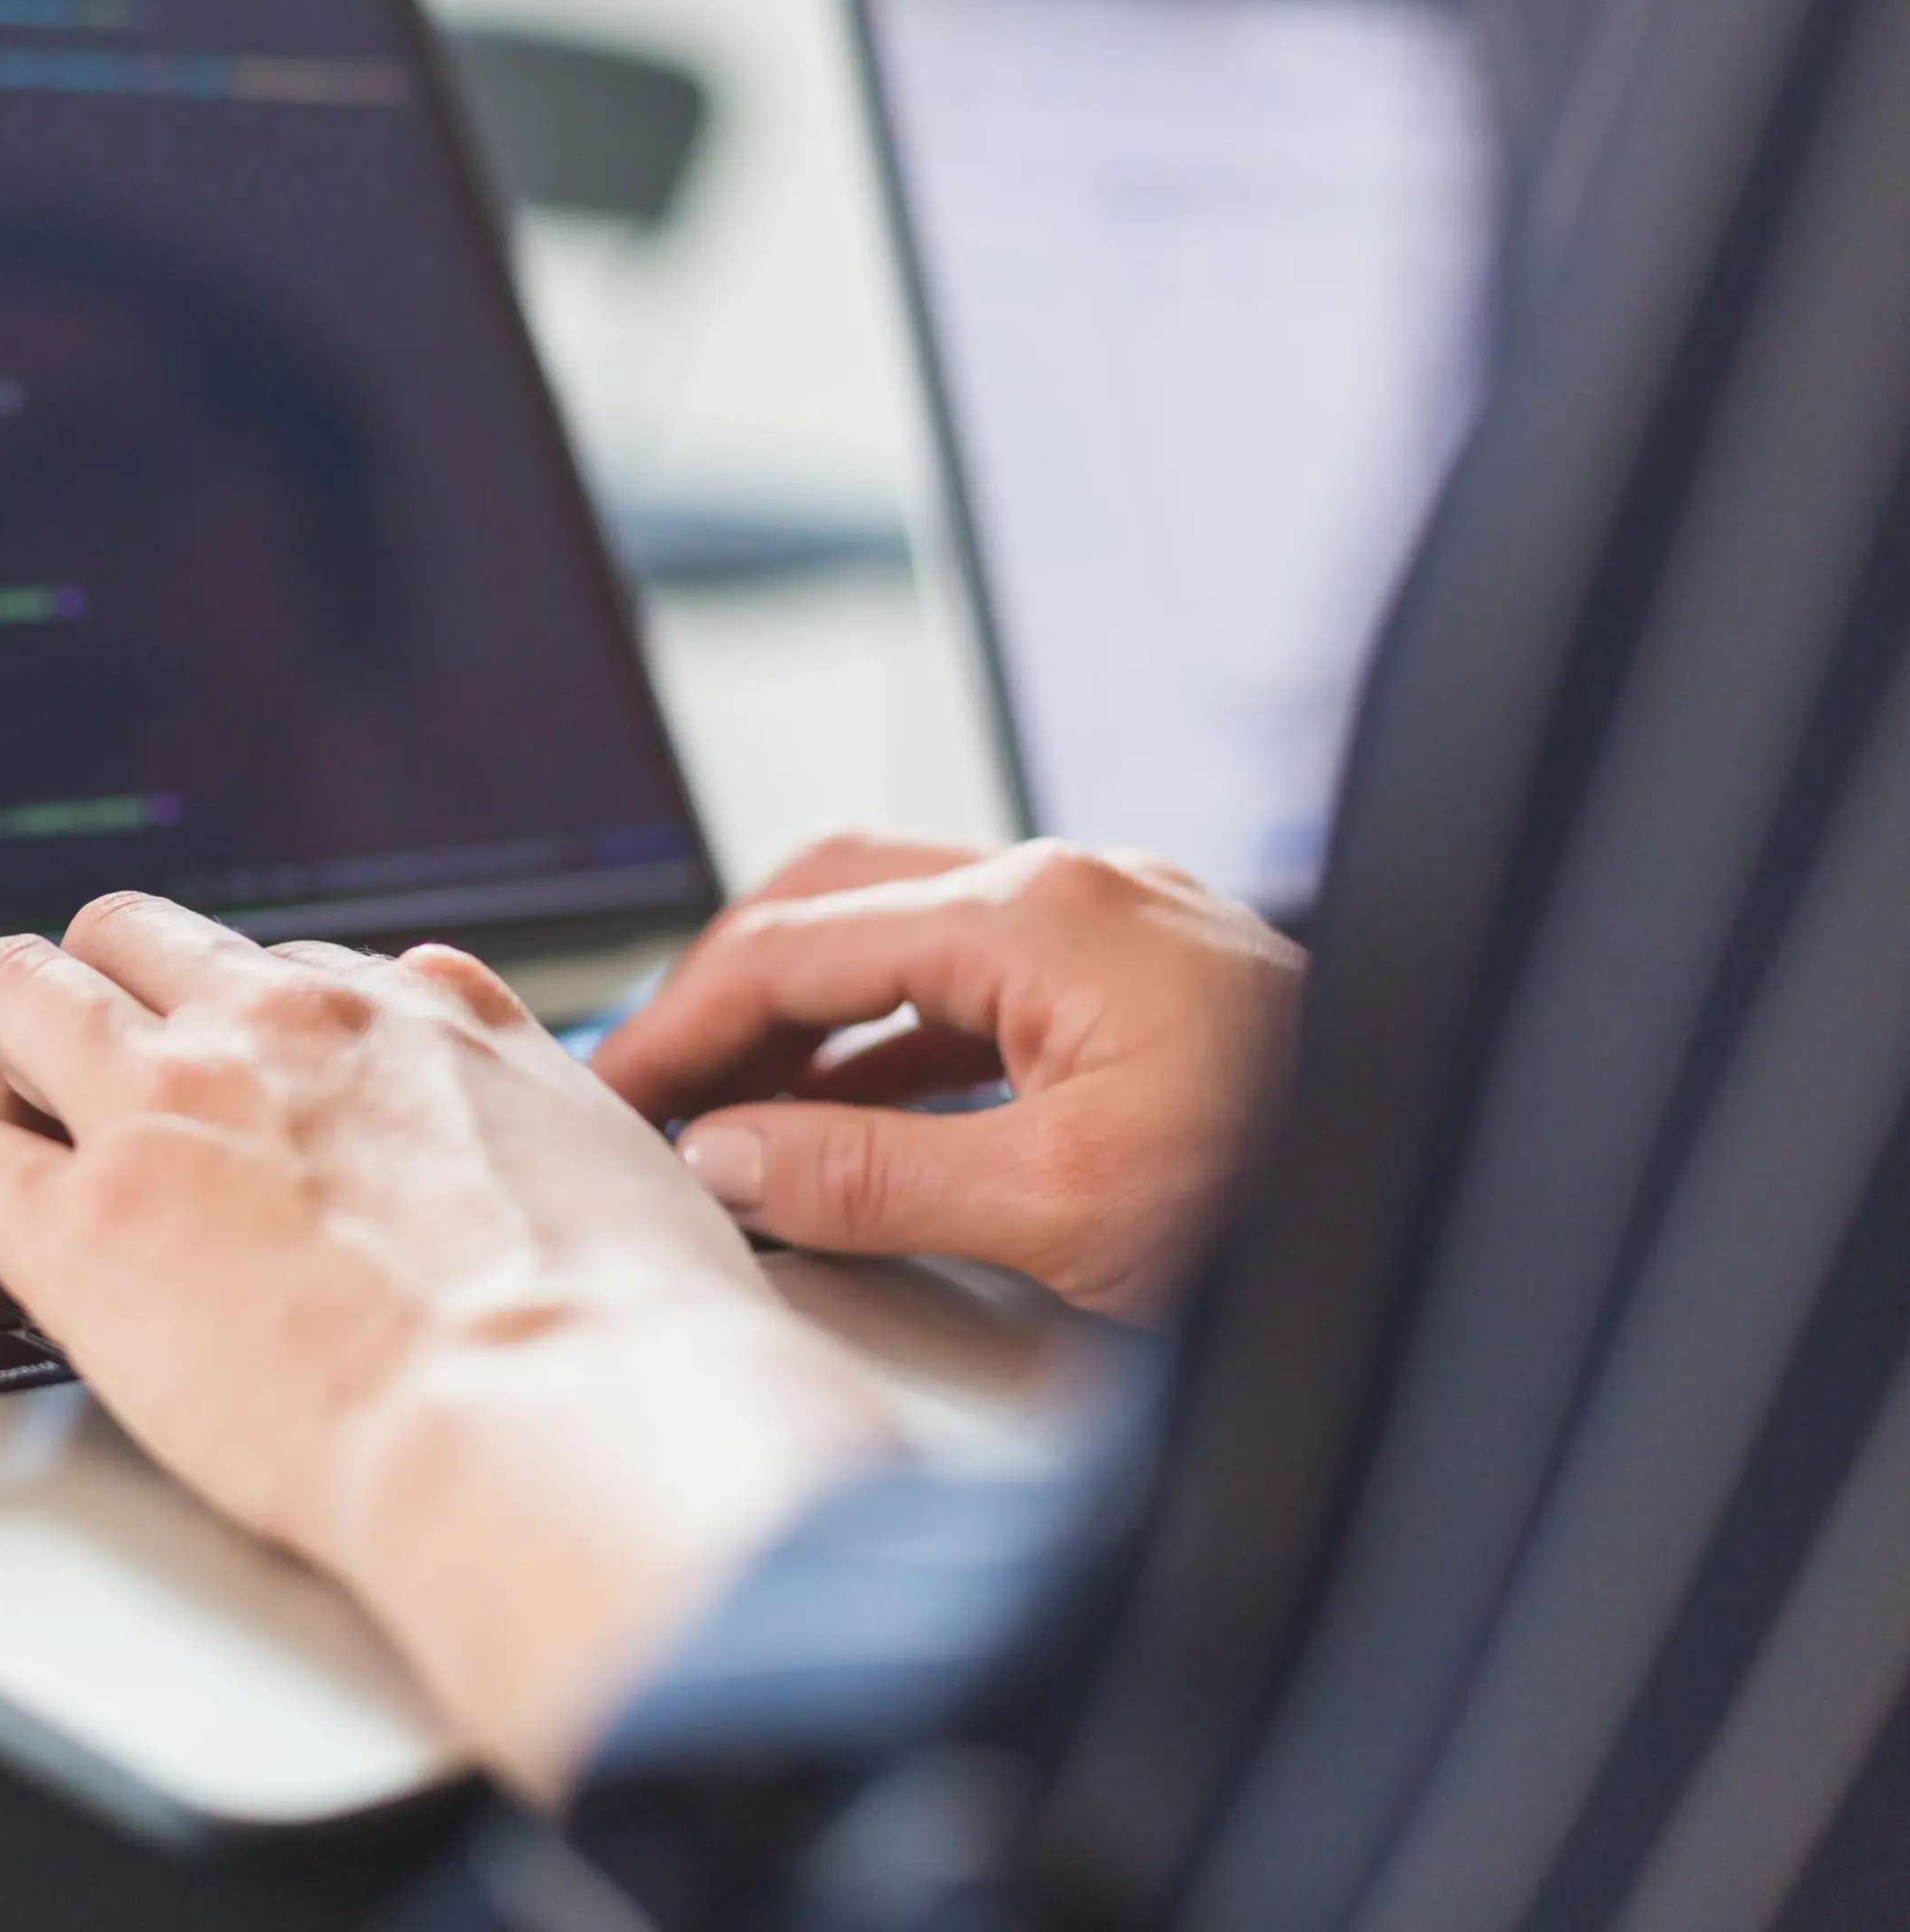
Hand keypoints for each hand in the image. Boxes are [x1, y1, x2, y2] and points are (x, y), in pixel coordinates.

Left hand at [0, 893, 894, 1796]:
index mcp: (417, 1017)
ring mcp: (173, 1108)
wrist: (563, 1415)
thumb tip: (562, 1148)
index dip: (240, 1027)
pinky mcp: (90, 1220)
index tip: (228, 1081)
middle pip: (129, 936)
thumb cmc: (626, 1337)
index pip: (287, 969)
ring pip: (11, 994)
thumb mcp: (623, 1169)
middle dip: (92, 997)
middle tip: (75, 1085)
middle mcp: (283, 1027)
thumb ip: (551, 1127)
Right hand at [589, 834, 1305, 1321]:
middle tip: (651, 1089)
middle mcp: (1078, 888)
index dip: (680, 1025)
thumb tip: (727, 1160)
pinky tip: (849, 1122)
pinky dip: (887, 1043)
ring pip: (901, 934)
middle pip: (834, 897)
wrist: (1487, 1207)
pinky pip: (973, 984)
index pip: (794, 941)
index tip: (611, 1098)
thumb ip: (869, 1178)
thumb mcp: (1063, 1211)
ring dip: (805, 1017)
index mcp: (1046, 913)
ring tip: (729, 1118)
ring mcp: (1117, 926)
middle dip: (727, 991)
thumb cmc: (1314, 1202)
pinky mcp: (1145, 982)